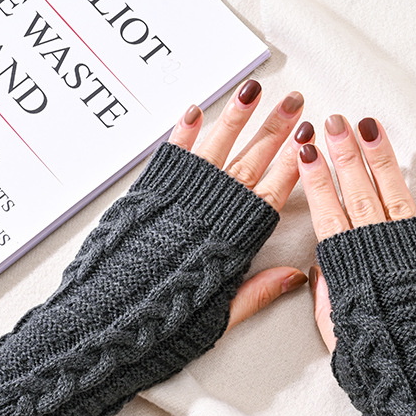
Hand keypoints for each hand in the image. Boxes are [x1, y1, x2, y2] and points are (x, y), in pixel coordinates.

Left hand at [168, 81, 315, 330]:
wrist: (107, 322)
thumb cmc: (163, 326)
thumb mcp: (221, 317)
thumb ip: (258, 292)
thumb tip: (295, 276)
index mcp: (234, 241)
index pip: (273, 193)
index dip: (293, 166)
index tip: (307, 140)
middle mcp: (210, 212)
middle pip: (251, 162)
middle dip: (274, 129)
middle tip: (294, 101)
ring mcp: (180, 198)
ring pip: (215, 148)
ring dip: (235, 117)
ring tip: (253, 90)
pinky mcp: (150, 195)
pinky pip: (172, 156)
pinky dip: (184, 132)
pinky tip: (196, 109)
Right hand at [297, 115, 415, 350]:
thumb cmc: (382, 367)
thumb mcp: (337, 337)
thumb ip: (326, 298)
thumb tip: (321, 269)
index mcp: (348, 269)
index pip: (327, 212)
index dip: (316, 180)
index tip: (307, 151)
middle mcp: (380, 249)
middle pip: (358, 191)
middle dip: (344, 153)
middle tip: (333, 122)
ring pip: (393, 190)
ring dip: (380, 156)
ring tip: (368, 125)